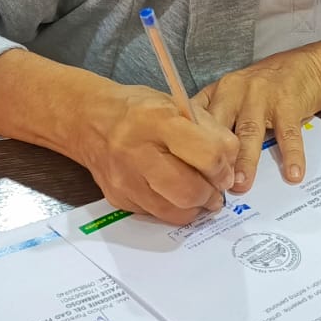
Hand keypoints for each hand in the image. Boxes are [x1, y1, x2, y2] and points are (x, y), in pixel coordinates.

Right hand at [75, 85, 239, 224]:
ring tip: (199, 196)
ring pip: (174, 212)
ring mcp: (125, 179)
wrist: (90, 120)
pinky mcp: (118, 198)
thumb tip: (231, 166)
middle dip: (211, 195)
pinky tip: (174, 194)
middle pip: (190, 191)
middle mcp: (138, 152)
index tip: (226, 171)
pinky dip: (172, 209)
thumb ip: (210, 131)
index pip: (206, 155)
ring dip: (195, 208)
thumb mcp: (178, 106)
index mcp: (158, 120)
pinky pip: (156, 215)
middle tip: (215, 190)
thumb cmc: (140, 110)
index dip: (224, 168)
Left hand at [195, 39, 320, 191]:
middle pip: (219, 129)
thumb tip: (206, 161)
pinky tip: (293, 174)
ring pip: (248, 132)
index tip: (189, 176)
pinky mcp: (288, 102)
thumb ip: (221, 119)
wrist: (310, 64)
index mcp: (218, 92)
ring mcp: (261, 96)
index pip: (197, 121)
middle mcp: (234, 91)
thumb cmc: (269, 85)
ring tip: (240, 185)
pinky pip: (288, 133)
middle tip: (210, 187)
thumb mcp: (237, 95)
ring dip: (244, 161)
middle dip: (213, 159)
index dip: (191, 148)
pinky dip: (291, 155)